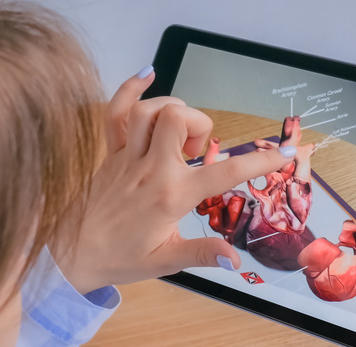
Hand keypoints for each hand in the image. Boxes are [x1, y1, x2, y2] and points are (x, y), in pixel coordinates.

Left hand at [54, 67, 297, 292]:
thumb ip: (202, 254)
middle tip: (196, 152)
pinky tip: (147, 75)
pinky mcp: (110, 154)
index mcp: (172, 197)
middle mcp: (151, 170)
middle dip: (200, 124)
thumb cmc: (119, 259)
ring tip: (177, 136)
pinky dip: (129, 88)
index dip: (259, 161)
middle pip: (179, 117)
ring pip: (150, 109)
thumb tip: (236, 259)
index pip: (225, 173)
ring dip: (172, 110)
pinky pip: (115, 112)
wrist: (71, 255)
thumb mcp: (167, 261)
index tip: (284, 153)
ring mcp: (127, 158)